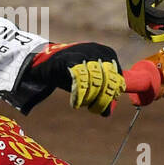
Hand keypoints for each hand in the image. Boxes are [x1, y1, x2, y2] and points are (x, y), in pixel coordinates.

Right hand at [9, 42, 125, 114]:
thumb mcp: (89, 82)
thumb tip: (108, 113)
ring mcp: (83, 53)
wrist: (45, 62)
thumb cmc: (71, 72)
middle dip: (103, 99)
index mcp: (107, 53)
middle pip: (108, 80)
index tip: (104, 105)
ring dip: (90, 98)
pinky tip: (75, 104)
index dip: (113, 94)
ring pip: (95, 81)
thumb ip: (100, 94)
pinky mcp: (69, 59)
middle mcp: (98, 51)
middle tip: (94, 110)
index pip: (118, 77)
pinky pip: (79, 80)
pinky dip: (79, 95)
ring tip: (83, 105)